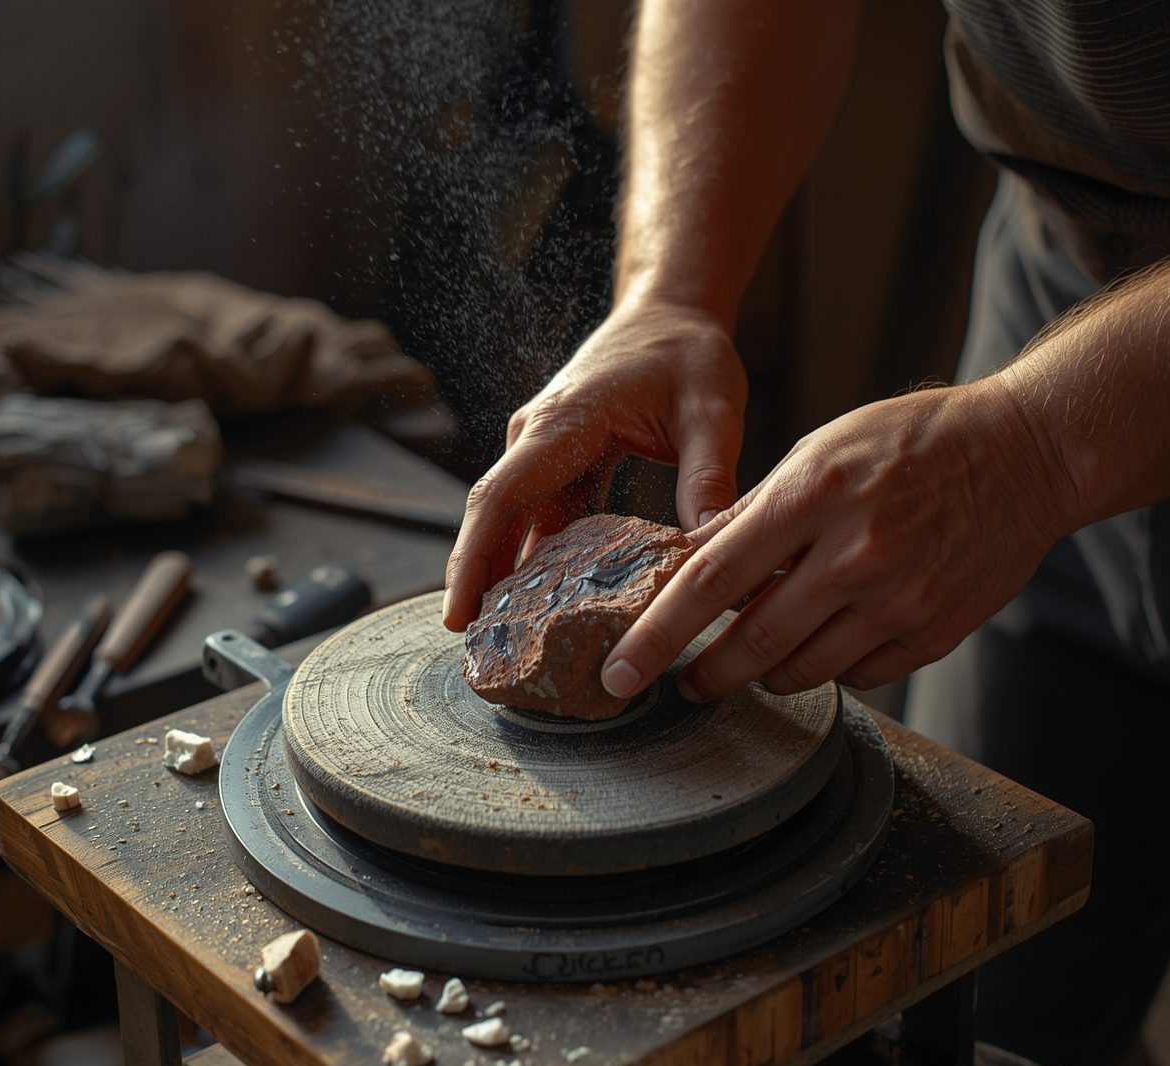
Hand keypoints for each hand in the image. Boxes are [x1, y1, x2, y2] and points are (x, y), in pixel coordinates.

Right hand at [443, 298, 747, 630]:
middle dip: (478, 582)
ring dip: (505, 575)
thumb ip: (709, 478)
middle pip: (493, 517)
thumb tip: (711, 550)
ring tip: (509, 640)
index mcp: (563, 421)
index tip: (458, 612)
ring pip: (512, 522)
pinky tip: (548, 603)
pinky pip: (539, 517)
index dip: (473, 558)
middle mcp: (538, 436)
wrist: (671, 311)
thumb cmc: (686, 351)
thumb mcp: (711, 412)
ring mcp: (544, 449)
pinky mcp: (559, 461)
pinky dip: (538, 559)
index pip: (500, 496)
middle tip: (481, 650)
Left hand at [600, 378, 1071, 699]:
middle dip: (703, 674)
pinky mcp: (935, 631)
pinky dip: (827, 668)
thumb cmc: (914, 440)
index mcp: (813, 495)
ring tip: (747, 661)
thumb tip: (693, 562)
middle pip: (751, 643)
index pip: (710, 581)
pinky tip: (821, 643)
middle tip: (681, 682)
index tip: (620, 670)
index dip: (656, 634)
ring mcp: (900, 600)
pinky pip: (858, 675)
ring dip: (761, 674)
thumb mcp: (821, 448)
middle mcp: (855, 554)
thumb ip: (756, 512)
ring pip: (802, 671)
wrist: (1028, 452)